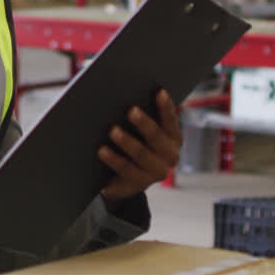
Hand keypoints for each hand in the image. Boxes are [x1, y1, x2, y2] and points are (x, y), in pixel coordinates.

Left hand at [98, 90, 182, 208]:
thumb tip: (124, 90)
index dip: (166, 107)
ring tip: (113, 130)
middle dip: (144, 123)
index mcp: (173, 138)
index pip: (171, 120)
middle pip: (157, 138)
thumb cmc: (132, 142)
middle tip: (131, 110)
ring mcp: (155, 172)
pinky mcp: (138, 184)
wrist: (123, 179)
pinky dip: (113, 159)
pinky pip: (125, 170)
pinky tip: (101, 150)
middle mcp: (170, 156)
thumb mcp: (139, 130)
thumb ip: (139, 115)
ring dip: (127, 142)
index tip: (159, 91)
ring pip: (141, 155)